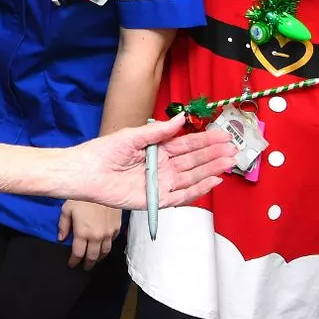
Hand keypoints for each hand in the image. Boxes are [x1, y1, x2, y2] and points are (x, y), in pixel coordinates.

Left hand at [59, 200, 121, 268]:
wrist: (103, 186)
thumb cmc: (82, 196)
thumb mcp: (67, 209)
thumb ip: (63, 225)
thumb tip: (61, 239)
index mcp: (83, 233)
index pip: (78, 254)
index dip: (74, 261)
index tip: (71, 264)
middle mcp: (97, 236)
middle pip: (93, 257)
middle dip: (88, 264)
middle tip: (84, 267)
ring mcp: (109, 233)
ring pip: (105, 252)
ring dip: (99, 258)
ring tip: (94, 259)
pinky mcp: (117, 227)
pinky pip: (112, 242)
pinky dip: (107, 246)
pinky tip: (103, 245)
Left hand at [67, 115, 235, 210]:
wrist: (86, 172)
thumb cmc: (104, 151)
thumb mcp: (133, 136)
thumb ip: (159, 131)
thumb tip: (182, 118)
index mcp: (158, 150)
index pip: (187, 145)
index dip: (206, 141)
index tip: (223, 136)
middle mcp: (163, 168)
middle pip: (194, 161)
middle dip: (213, 155)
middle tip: (232, 150)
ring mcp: (161, 184)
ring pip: (191, 177)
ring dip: (210, 170)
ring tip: (228, 162)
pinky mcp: (156, 200)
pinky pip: (180, 196)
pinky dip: (196, 190)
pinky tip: (211, 181)